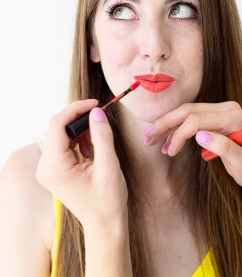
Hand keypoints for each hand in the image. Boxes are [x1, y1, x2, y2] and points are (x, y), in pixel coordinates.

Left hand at [36, 100, 127, 232]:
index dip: (76, 109)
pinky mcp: (53, 169)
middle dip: (79, 119)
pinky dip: (78, 140)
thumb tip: (96, 112)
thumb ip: (102, 136)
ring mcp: (47, 169)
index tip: (95, 103)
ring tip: (97, 143)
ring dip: (80, 130)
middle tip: (100, 119)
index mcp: (55, 167)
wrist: (104, 224)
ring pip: (60, 134)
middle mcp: (45, 167)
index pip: (58, 124)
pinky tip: (91, 149)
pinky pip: (62, 144)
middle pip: (57, 127)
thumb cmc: (107, 201)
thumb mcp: (109, 166)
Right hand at [144, 101, 241, 188]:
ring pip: (186, 112)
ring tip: (151, 139)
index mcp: (233, 117)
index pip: (197, 119)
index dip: (179, 134)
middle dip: (166, 123)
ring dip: (167, 125)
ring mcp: (220, 110)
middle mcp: (226, 109)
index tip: (170, 152)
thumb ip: (224, 148)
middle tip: (148, 137)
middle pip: (188, 110)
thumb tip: (200, 136)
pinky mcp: (214, 116)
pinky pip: (190, 118)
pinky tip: (166, 141)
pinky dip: (175, 128)